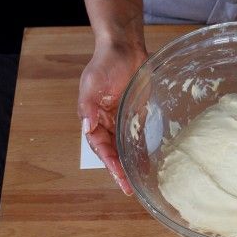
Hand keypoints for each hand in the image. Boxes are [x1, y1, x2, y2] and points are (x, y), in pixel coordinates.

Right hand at [78, 41, 146, 194]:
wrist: (124, 49)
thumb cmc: (104, 64)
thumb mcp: (92, 84)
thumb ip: (88, 106)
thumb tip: (87, 128)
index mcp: (93, 119)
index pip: (100, 147)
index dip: (110, 164)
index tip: (119, 177)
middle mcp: (106, 123)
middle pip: (113, 152)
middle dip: (120, 171)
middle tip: (130, 188)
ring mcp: (121, 120)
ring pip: (125, 148)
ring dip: (130, 164)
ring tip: (140, 182)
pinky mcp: (136, 115)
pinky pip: (138, 136)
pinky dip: (142, 150)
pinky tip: (150, 162)